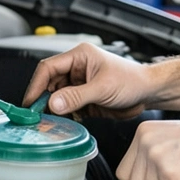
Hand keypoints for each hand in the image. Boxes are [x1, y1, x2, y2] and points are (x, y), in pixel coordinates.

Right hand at [23, 43, 154, 118]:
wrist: (148, 93)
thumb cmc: (132, 80)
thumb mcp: (103, 87)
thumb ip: (76, 96)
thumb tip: (54, 103)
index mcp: (79, 56)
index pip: (48, 68)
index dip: (36, 85)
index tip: (31, 102)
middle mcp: (76, 69)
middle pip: (49, 84)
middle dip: (43, 100)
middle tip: (38, 116)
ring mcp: (79, 85)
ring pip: (56, 98)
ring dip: (54, 110)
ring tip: (51, 121)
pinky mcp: (84, 100)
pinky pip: (67, 108)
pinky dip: (64, 117)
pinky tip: (65, 123)